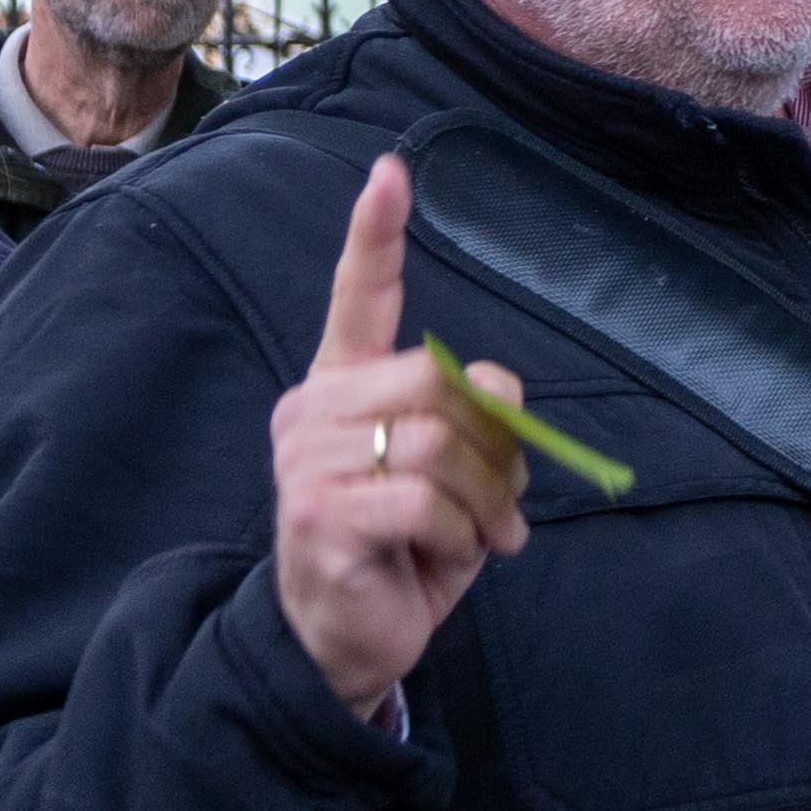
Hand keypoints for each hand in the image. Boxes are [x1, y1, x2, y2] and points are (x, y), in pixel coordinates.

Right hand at [269, 157, 531, 712]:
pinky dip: (459, 534)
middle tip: (503, 505)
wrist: (345, 639)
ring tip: (479, 538)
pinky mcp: (319, 512)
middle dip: (493, 446)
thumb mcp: (456, 476)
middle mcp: (313, 410)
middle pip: (438, 382)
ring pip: (439, 443)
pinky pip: (425, 498)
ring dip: (484, 500)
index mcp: (343, 385)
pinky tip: (449, 559)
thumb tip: (499, 388)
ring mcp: (307, 461)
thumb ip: (478, 420)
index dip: (375, 235)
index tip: (391, 172)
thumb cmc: (404, 548)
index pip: (358, 297)